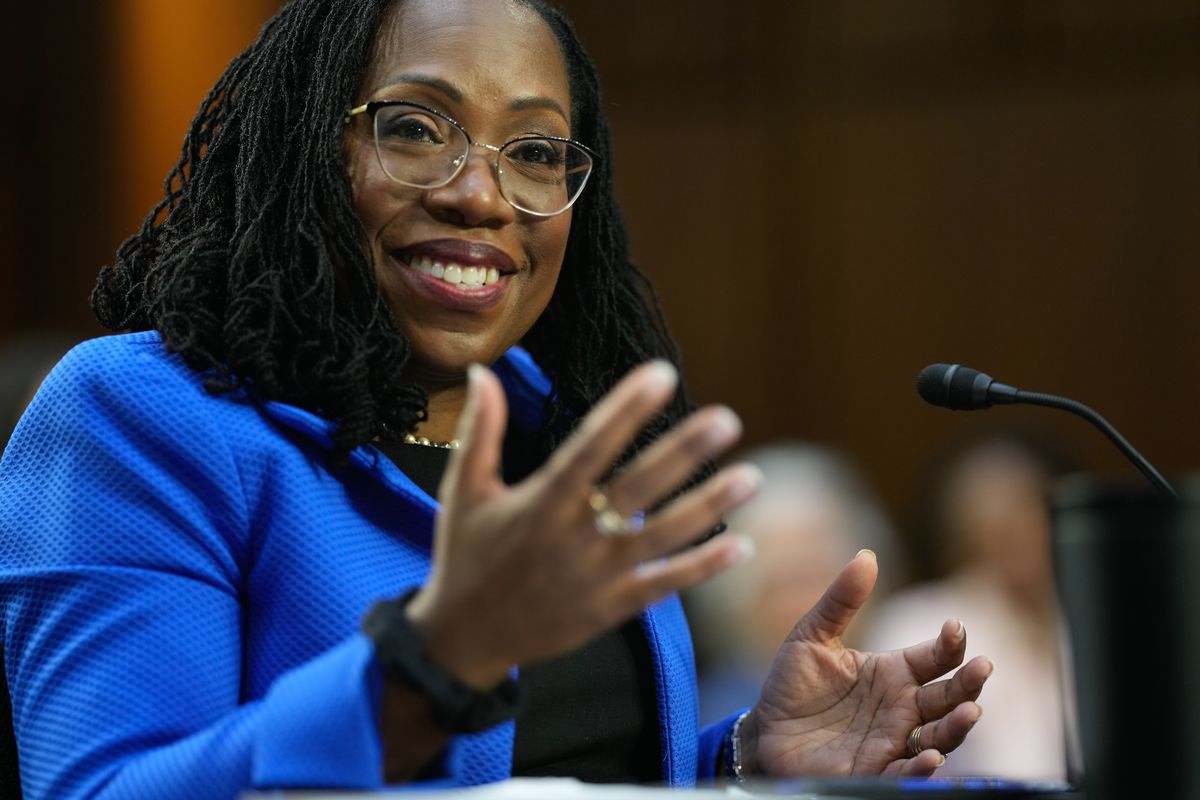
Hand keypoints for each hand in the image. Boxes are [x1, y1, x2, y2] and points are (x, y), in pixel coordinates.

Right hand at [406, 361, 761, 687]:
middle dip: (682, 452)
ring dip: (708, 507)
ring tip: (752, 476)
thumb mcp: (463, 491)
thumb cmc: (464, 556)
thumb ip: (482, 430)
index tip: (661, 374)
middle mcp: (572, 537)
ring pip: (661, 537)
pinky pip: (662, 586)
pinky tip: (742, 546)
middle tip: (726, 419)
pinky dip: (701, 568)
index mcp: (539, 503)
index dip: (626, 410)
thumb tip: (483, 371)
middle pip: (637, 488)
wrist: (462, 640)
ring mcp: (595, 577)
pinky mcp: (609, 610)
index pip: (590, 447)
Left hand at [740, 550, 991, 776]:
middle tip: (984, 666)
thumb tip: (867, 555)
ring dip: (958, 725)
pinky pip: (907, 772)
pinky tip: (933, 757)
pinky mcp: (876, 770)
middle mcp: (902, 706)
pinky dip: (923, 768)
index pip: (935, 657)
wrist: (764, 732)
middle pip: (949, 696)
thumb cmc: (793, 685)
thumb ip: (841, 600)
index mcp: (893, 672)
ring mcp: (893, 740)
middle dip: (970, 683)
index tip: (954, 626)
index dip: (950, 642)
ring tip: (971, 710)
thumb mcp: (811, 636)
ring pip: (941, 735)